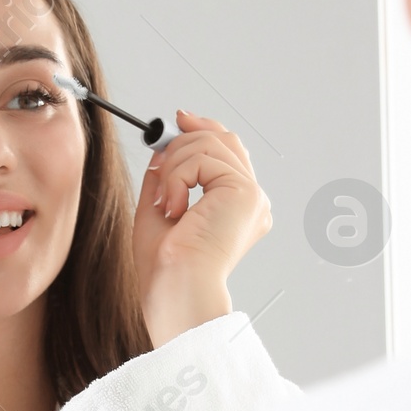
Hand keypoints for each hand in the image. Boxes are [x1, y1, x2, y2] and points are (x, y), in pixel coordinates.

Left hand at [132, 109, 271, 346]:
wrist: (176, 289)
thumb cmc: (166, 269)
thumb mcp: (158, 210)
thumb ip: (165, 178)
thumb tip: (162, 149)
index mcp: (237, 209)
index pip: (227, 151)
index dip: (202, 128)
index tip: (177, 120)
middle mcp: (251, 201)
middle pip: (223, 139)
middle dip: (183, 141)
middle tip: (158, 161)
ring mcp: (252, 195)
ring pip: (208, 144)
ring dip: (173, 166)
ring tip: (166, 203)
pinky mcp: (245, 192)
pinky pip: (203, 157)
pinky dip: (177, 177)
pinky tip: (174, 207)